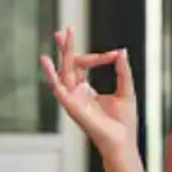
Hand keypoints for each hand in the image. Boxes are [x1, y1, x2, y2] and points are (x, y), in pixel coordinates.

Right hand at [40, 27, 137, 155]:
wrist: (122, 141)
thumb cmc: (124, 121)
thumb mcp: (126, 90)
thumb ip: (122, 71)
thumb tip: (121, 51)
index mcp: (86, 90)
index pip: (84, 65)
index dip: (99, 57)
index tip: (114, 54)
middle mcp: (75, 93)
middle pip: (69, 65)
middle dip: (67, 48)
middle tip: (67, 30)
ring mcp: (72, 99)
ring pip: (64, 71)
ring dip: (64, 54)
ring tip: (61, 36)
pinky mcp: (70, 106)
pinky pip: (58, 88)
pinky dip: (51, 74)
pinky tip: (45, 61)